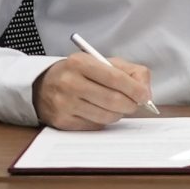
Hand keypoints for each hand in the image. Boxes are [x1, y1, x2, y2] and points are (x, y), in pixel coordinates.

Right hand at [32, 53, 153, 129]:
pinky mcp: (62, 121)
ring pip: (105, 116)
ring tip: (116, 106)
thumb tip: (146, 93)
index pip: (115, 78)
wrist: (43, 86)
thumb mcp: (101, 63)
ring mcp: (64, 103)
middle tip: (134, 104)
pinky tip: (98, 111)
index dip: (135, 89)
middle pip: (112, 100)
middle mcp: (69, 83)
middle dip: (130, 104)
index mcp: (80, 63)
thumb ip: (129, 72)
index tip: (145, 96)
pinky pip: (94, 126)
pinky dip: (103, 121)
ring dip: (118, 114)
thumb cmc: (80, 73)